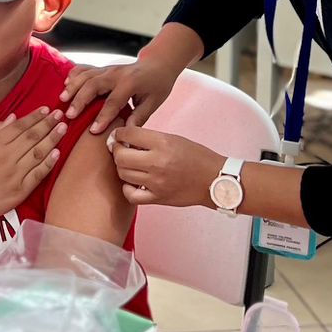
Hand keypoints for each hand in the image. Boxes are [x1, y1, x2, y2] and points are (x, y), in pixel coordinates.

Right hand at [0, 107, 67, 223]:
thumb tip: (14, 117)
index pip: (19, 127)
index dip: (34, 117)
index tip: (47, 109)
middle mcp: (6, 157)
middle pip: (31, 137)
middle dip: (48, 124)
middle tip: (60, 114)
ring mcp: (14, 175)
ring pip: (38, 153)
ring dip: (52, 139)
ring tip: (63, 128)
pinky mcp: (20, 191)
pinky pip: (38, 174)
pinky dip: (49, 163)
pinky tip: (58, 152)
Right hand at [61, 57, 181, 133]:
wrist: (158, 64)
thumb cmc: (157, 85)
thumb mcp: (154, 103)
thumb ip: (139, 117)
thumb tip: (126, 133)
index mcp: (130, 83)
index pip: (113, 101)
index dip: (103, 117)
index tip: (93, 131)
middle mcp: (116, 73)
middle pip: (94, 85)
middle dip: (80, 100)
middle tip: (69, 115)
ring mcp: (108, 68)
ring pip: (86, 75)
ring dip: (73, 86)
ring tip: (62, 99)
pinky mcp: (102, 68)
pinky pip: (85, 68)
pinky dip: (74, 74)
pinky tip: (65, 83)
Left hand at [107, 125, 222, 207]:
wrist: (214, 179)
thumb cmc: (196, 157)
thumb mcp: (173, 138)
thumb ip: (149, 138)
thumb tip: (126, 139)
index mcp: (162, 143)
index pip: (128, 134)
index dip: (119, 133)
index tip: (119, 135)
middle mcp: (157, 162)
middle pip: (120, 156)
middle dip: (117, 151)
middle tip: (121, 149)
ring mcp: (156, 182)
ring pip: (123, 174)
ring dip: (122, 168)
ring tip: (130, 164)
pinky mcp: (158, 198)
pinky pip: (131, 195)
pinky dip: (128, 188)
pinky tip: (133, 182)